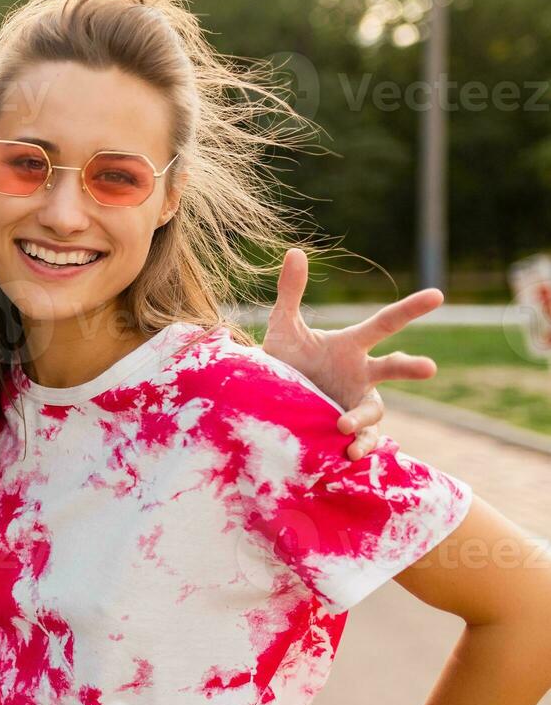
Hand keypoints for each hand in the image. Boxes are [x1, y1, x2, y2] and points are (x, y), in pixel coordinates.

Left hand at [263, 249, 440, 459]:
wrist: (267, 398)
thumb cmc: (283, 359)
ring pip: (374, 412)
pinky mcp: (344, 430)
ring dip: (363, 420)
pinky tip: (344, 454)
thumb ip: (291, 291)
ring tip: (345, 425)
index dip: (410, 309)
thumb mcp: (283, 326)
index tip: (437, 295)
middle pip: (393, 369)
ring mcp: (354, 403)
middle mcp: (361, 374)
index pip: (385, 323)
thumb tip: (294, 251)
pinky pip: (359, 440)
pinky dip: (355, 446)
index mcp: (351, 345)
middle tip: (430, 367)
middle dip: (410, 367)